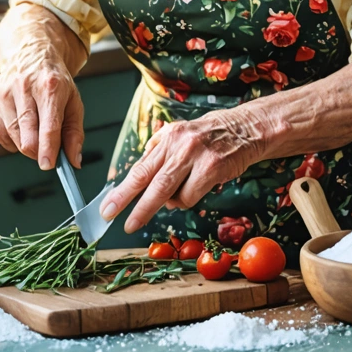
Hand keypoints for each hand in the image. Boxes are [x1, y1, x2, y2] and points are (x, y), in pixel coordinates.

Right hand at [0, 4, 86, 170]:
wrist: (31, 54)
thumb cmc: (53, 80)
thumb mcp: (73, 102)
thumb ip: (75, 133)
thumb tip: (73, 161)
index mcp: (50, 87)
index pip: (48, 126)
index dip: (48, 150)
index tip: (49, 164)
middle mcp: (24, 88)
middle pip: (27, 136)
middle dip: (38, 152)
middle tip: (47, 149)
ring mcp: (5, 94)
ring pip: (13, 137)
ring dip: (25, 145)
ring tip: (35, 130)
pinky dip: (11, 139)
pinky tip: (20, 126)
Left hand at [101, 109, 261, 232]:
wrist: (243, 129)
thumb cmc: (207, 136)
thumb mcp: (179, 135)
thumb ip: (158, 153)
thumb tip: (138, 178)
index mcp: (167, 137)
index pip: (139, 168)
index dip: (122, 190)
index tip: (107, 207)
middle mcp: (179, 144)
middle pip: (150, 182)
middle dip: (133, 206)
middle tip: (119, 221)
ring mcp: (196, 156)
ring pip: (170, 193)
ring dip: (168, 202)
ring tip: (179, 191)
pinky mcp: (212, 168)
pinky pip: (190, 197)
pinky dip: (186, 201)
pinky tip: (194, 189)